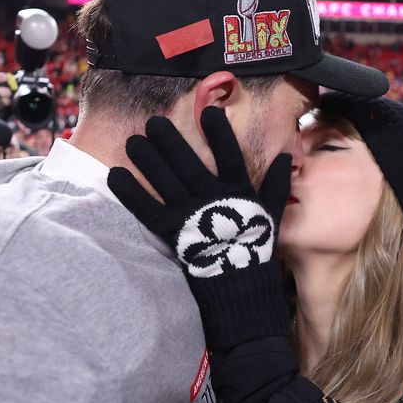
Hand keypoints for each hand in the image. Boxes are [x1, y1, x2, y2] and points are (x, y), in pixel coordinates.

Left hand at [108, 107, 291, 350]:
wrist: (241, 291)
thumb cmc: (256, 250)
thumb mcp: (271, 214)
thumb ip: (277, 184)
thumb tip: (286, 158)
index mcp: (239, 192)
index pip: (230, 155)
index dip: (220, 133)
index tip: (209, 111)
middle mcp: (213, 199)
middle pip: (188, 163)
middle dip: (170, 141)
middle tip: (152, 122)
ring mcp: (192, 216)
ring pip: (166, 181)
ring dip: (147, 160)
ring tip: (132, 141)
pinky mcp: (173, 234)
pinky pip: (147, 209)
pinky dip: (131, 192)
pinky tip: (116, 175)